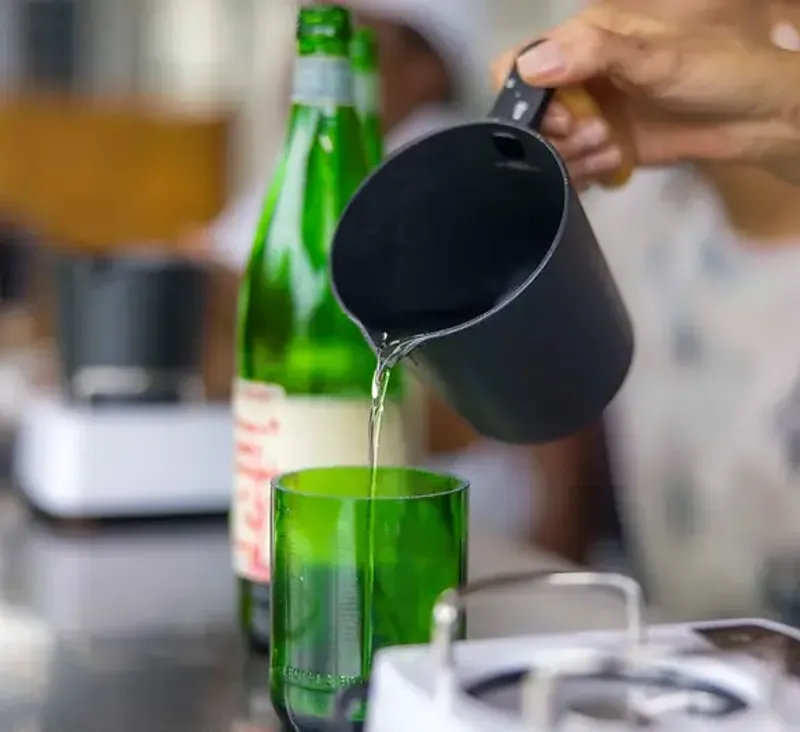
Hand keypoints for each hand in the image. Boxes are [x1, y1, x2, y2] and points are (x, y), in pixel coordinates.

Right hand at [492, 5, 799, 186]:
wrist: (752, 119)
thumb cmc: (713, 72)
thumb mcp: (655, 57)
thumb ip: (593, 55)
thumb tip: (530, 66)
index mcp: (583, 41)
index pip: (518, 66)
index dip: (526, 99)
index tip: (560, 118)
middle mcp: (577, 78)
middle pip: (528, 116)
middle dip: (556, 135)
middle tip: (596, 136)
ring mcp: (587, 115)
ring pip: (547, 148)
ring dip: (573, 157)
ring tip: (612, 150)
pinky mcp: (599, 148)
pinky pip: (569, 168)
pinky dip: (584, 174)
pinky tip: (613, 165)